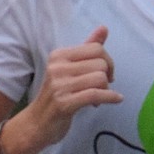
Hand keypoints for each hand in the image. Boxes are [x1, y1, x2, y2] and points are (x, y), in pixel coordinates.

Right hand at [18, 26, 123, 153]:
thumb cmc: (57, 96)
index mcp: (59, 55)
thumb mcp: (70, 69)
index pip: (95, 48)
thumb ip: (87, 49)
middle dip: (108, 76)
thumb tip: (104, 28)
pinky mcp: (64, 103)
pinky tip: (116, 100)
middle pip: (100, 63)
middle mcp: (57, 67)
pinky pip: (96, 95)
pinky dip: (111, 97)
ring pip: (100, 78)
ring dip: (107, 90)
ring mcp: (59, 85)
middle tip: (103, 87)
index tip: (105, 73)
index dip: (107, 61)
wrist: (37, 124)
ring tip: (99, 97)